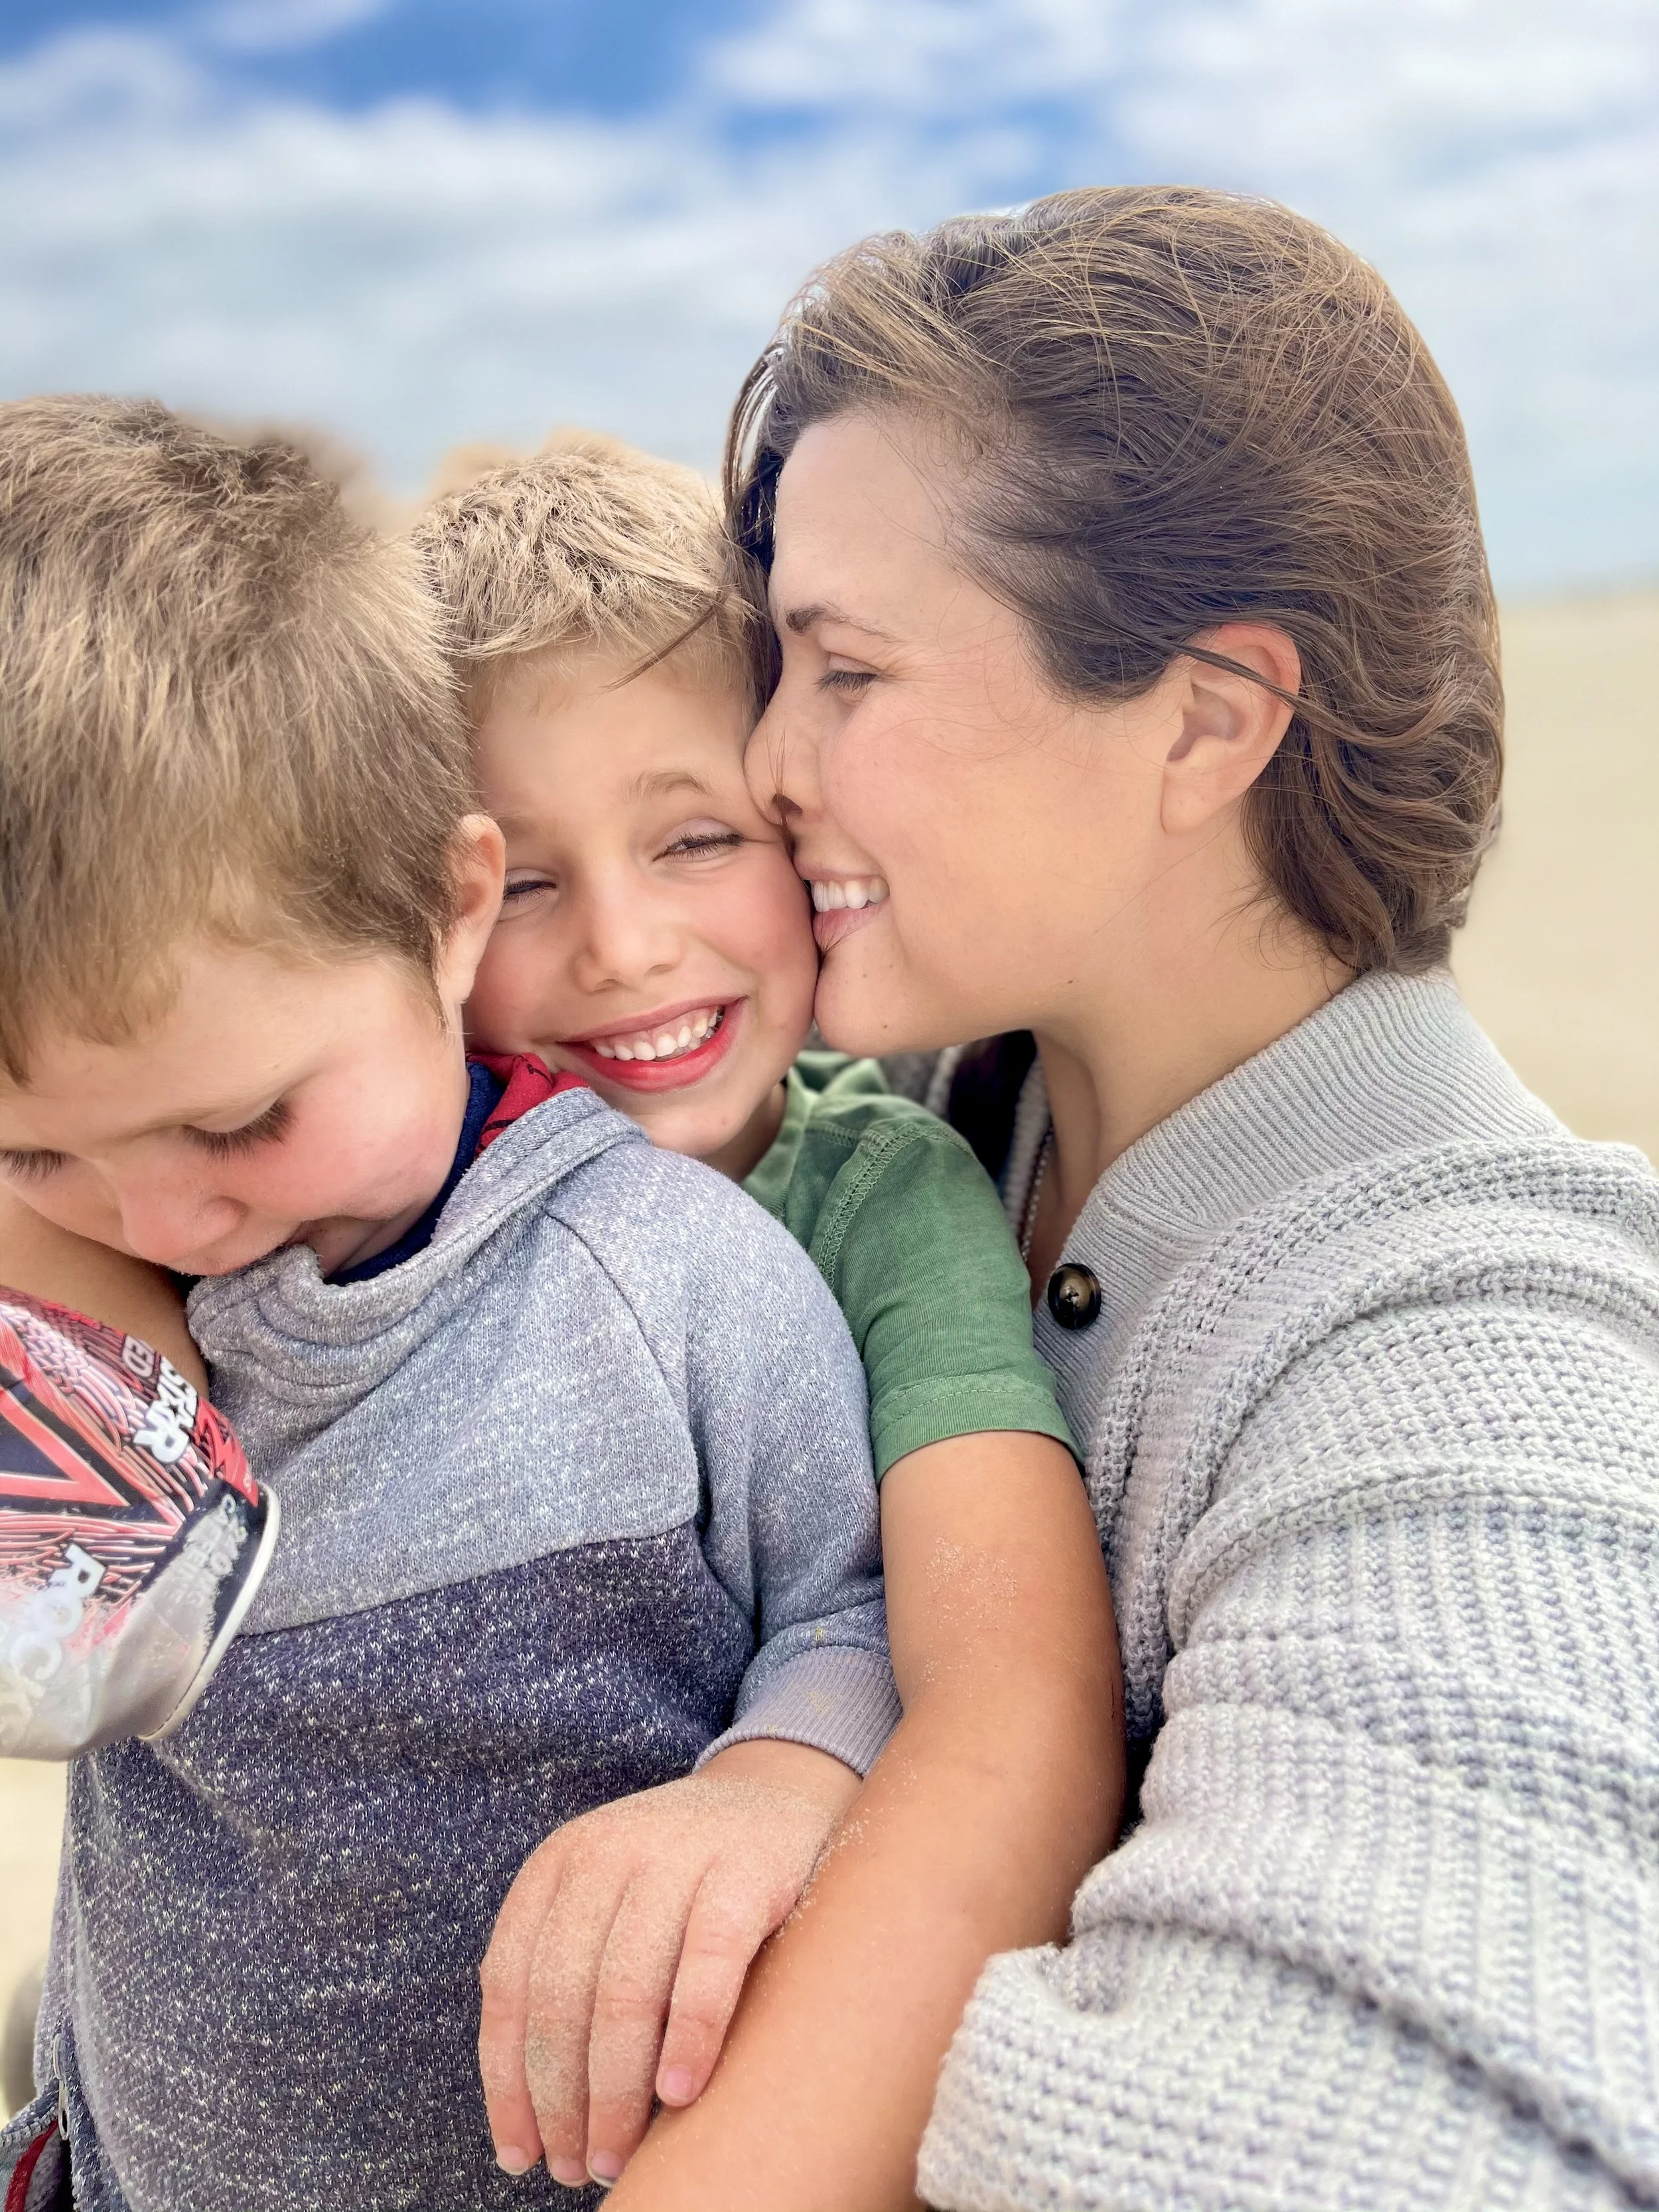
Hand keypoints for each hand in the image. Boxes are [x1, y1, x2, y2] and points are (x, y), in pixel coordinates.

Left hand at [479, 1740, 859, 2188]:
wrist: (778, 1798)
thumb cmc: (682, 1882)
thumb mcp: (607, 1903)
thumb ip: (566, 1975)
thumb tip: (529, 2120)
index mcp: (560, 1862)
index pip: (509, 1981)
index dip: (507, 2079)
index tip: (519, 2153)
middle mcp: (609, 1850)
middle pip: (562, 1996)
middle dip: (563, 2100)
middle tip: (579, 2167)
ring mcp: (680, 1855)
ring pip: (626, 1990)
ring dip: (617, 2091)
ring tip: (620, 2153)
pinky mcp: (748, 1872)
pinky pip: (709, 1965)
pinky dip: (690, 2035)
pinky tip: (679, 2093)